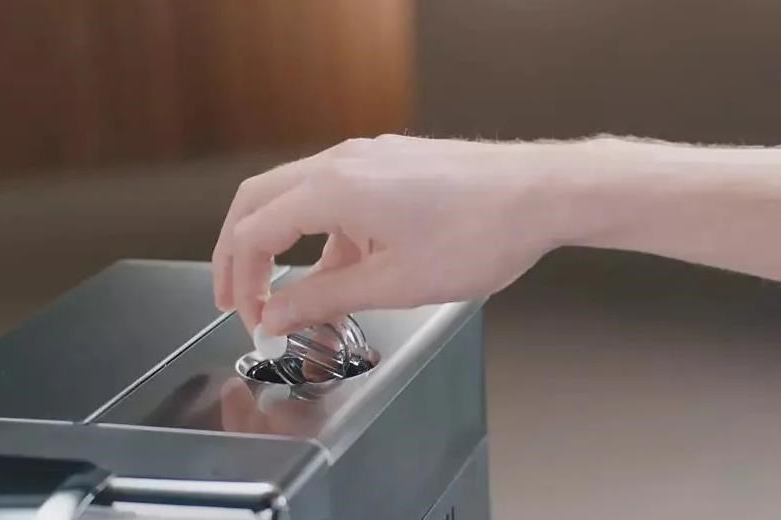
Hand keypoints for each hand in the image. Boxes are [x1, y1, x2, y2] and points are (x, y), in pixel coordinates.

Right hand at [213, 135, 559, 334]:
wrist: (542, 193)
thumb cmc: (480, 234)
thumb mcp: (394, 283)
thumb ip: (324, 298)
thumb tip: (276, 315)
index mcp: (334, 188)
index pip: (255, 230)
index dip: (242, 279)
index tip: (248, 318)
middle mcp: (343, 161)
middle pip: (260, 201)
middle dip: (242, 252)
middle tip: (239, 298)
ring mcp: (368, 157)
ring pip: (297, 196)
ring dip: (283, 242)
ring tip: (292, 296)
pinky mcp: (391, 163)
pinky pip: (338, 194)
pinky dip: (324, 232)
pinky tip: (340, 269)